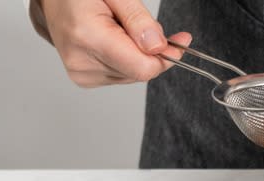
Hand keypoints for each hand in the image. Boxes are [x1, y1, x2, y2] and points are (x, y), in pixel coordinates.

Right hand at [39, 0, 191, 86]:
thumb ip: (138, 20)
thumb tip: (158, 47)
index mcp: (88, 37)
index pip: (143, 68)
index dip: (167, 56)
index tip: (181, 41)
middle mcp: (82, 62)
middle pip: (140, 71)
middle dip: (151, 50)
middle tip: (141, 24)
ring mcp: (82, 73)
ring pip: (133, 74)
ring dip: (137, 53)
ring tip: (119, 28)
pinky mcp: (85, 78)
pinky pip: (122, 74)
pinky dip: (126, 58)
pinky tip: (113, 41)